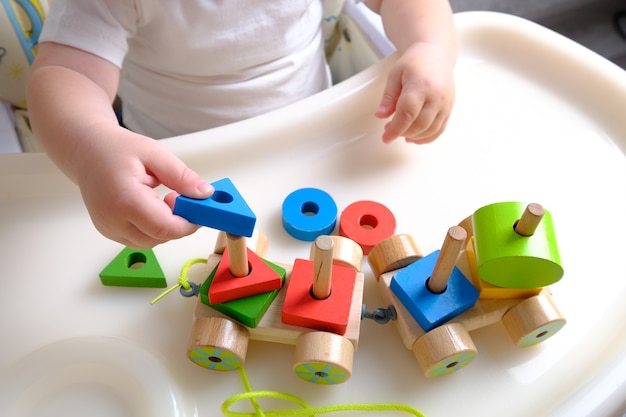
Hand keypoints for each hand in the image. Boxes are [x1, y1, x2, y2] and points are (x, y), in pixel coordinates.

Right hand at [76, 128, 212, 247]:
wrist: (86, 151)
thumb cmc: (117, 149)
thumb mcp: (156, 154)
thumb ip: (182, 176)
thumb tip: (205, 194)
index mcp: (125, 200)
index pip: (165, 228)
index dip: (188, 223)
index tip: (199, 209)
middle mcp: (112, 220)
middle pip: (159, 237)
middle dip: (178, 223)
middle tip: (179, 197)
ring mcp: (108, 228)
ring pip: (151, 242)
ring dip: (165, 227)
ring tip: (162, 199)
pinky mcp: (108, 231)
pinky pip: (139, 239)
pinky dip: (152, 228)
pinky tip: (151, 206)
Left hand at [375, 42, 454, 143]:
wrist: (436, 54)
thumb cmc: (415, 62)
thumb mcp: (395, 75)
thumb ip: (388, 97)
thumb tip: (380, 115)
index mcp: (420, 85)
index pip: (407, 113)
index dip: (395, 129)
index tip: (385, 137)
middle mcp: (436, 96)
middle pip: (419, 124)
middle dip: (402, 132)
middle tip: (389, 130)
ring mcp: (445, 104)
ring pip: (430, 130)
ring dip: (414, 137)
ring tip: (401, 132)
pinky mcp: (449, 109)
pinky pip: (439, 130)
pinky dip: (426, 138)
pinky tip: (414, 138)